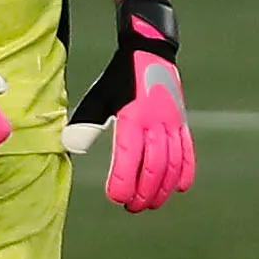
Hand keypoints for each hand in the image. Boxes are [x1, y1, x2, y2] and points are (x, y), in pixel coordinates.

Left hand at [64, 0, 193, 211]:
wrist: (150, 51)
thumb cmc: (120, 78)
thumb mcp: (98, 97)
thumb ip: (86, 123)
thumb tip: (70, 146)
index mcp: (132, 118)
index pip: (129, 158)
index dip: (123, 182)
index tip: (115, 198)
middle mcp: (155, 123)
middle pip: (153, 168)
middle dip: (142, 192)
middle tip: (131, 207)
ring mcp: (173, 124)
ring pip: (172, 165)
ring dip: (162, 188)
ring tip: (151, 203)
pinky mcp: (182, 123)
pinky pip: (188, 152)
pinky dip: (185, 172)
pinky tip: (179, 188)